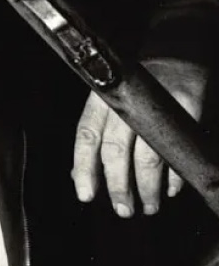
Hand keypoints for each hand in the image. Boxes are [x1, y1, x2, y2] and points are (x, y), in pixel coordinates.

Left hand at [71, 57, 207, 216]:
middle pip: (117, 151)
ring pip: (148, 155)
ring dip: (148, 187)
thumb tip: (78, 176)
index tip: (85, 195)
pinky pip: (179, 148)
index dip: (84, 167)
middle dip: (119, 186)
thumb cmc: (136, 88)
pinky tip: (171, 190)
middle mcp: (126, 103)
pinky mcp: (186, 107)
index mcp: (101, 101)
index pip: (87, 137)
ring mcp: (157, 105)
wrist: (174, 55)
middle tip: (123, 210)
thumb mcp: (109, 105)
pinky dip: (174, 175)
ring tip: (149, 206)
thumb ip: (96, 138)